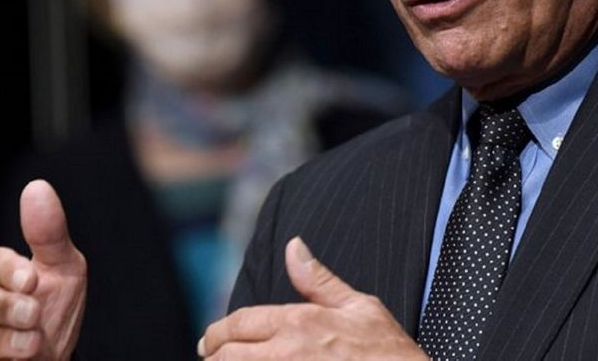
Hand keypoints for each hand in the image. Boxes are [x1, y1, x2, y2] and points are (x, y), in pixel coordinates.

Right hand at [0, 180, 87, 359]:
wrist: (53, 353)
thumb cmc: (53, 304)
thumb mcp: (62, 267)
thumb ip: (48, 232)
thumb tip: (37, 187)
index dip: (7, 270)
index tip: (31, 279)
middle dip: (6, 308)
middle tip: (34, 314)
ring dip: (3, 341)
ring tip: (32, 343)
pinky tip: (18, 360)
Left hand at [198, 237, 427, 359]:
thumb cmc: (387, 350)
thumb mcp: (359, 305)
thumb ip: (318, 280)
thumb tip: (292, 246)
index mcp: (300, 323)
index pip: (240, 323)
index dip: (217, 332)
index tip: (210, 340)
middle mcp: (287, 354)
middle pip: (228, 355)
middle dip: (215, 355)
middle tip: (212, 356)